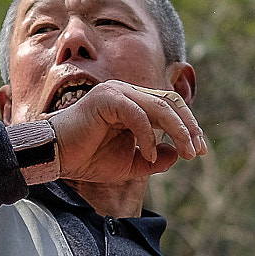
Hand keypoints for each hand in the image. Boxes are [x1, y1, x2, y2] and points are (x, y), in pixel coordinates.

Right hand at [46, 81, 207, 184]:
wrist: (55, 158)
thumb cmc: (86, 159)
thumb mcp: (129, 164)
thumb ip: (153, 159)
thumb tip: (177, 154)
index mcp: (133, 103)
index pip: (170, 107)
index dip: (188, 127)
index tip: (199, 151)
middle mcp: (127, 92)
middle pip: (170, 103)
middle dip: (188, 128)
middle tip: (197, 151)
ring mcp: (116, 92)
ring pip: (159, 106)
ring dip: (177, 131)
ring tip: (185, 153)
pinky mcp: (106, 98)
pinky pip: (137, 113)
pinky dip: (147, 135)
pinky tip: (147, 153)